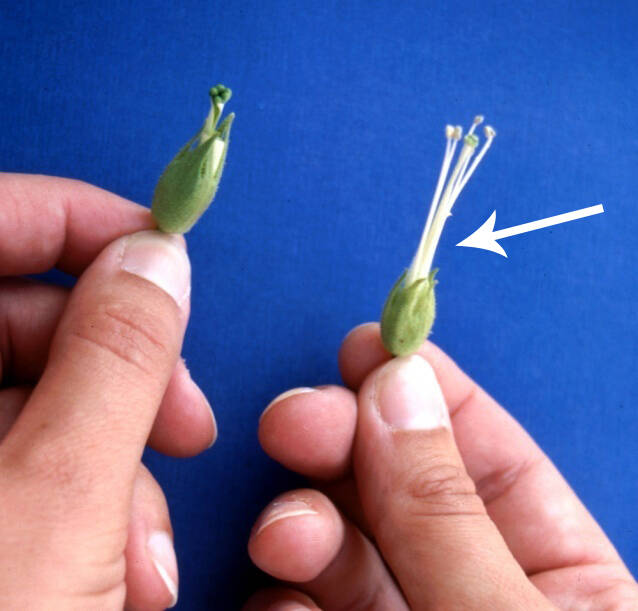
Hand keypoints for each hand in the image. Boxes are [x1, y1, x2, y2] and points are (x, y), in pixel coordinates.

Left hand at [0, 174, 215, 609]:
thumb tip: (157, 260)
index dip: (76, 219)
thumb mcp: (52, 509)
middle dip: (127, 370)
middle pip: (24, 320)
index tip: (162, 246)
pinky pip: (38, 464)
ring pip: (45, 404)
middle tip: (188, 426)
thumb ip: (117, 360)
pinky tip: (116, 573)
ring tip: (146, 556)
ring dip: (120, 467)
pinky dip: (93, 506)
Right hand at [245, 323, 636, 609]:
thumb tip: (397, 385)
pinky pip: (310, 608)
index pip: (491, 455)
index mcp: (565, 582)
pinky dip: (283, 596)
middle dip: (342, 446)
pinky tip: (276, 597)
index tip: (369, 345)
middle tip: (292, 423)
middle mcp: (478, 592)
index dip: (428, 391)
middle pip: (401, 490)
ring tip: (283, 535)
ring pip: (347, 549)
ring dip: (302, 524)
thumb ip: (447, 514)